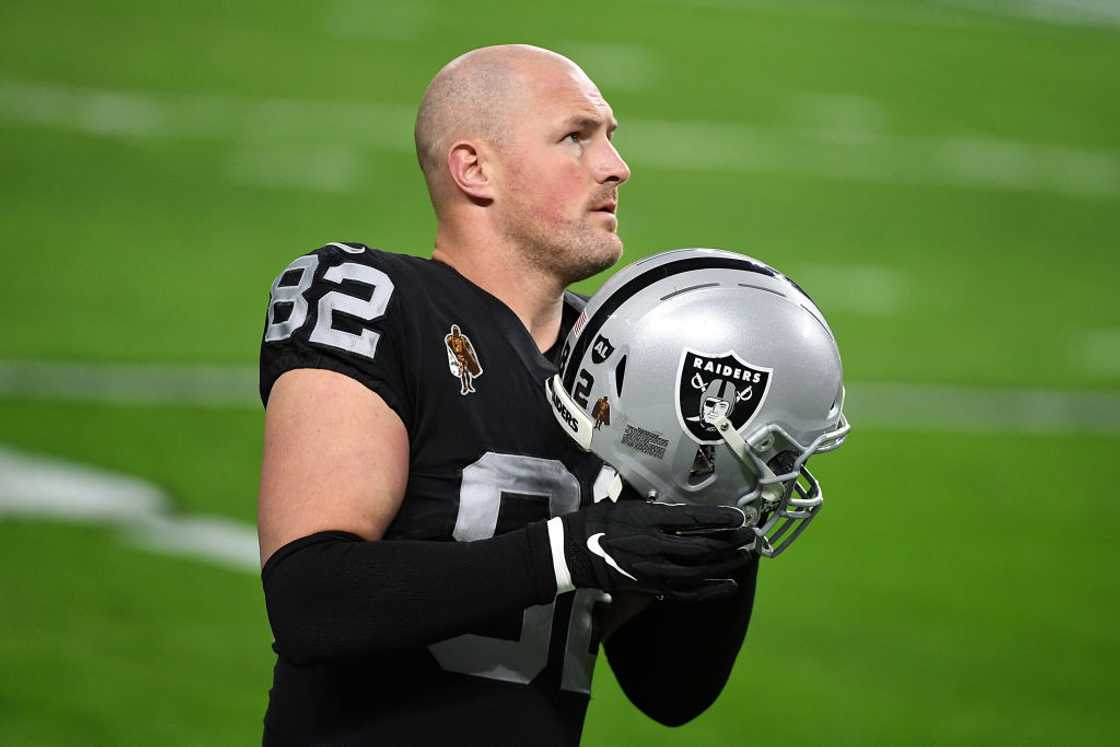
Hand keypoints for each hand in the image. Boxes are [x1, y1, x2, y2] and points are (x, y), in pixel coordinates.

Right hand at [550, 497, 754, 602]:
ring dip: (726, 564)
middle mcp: (655, 546)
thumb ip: (657, 509)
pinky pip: (686, 593)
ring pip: (699, 570)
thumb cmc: (599, 522)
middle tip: (751, 536)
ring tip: (746, 556)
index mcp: (648, 520)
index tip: (741, 516)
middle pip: (702, 546)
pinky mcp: (651, 588)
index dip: (720, 518)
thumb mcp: (628, 504)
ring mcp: (654, 570)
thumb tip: (686, 510)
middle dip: (731, 541)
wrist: (573, 551)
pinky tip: (728, 586)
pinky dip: (710, 591)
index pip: (693, 520)